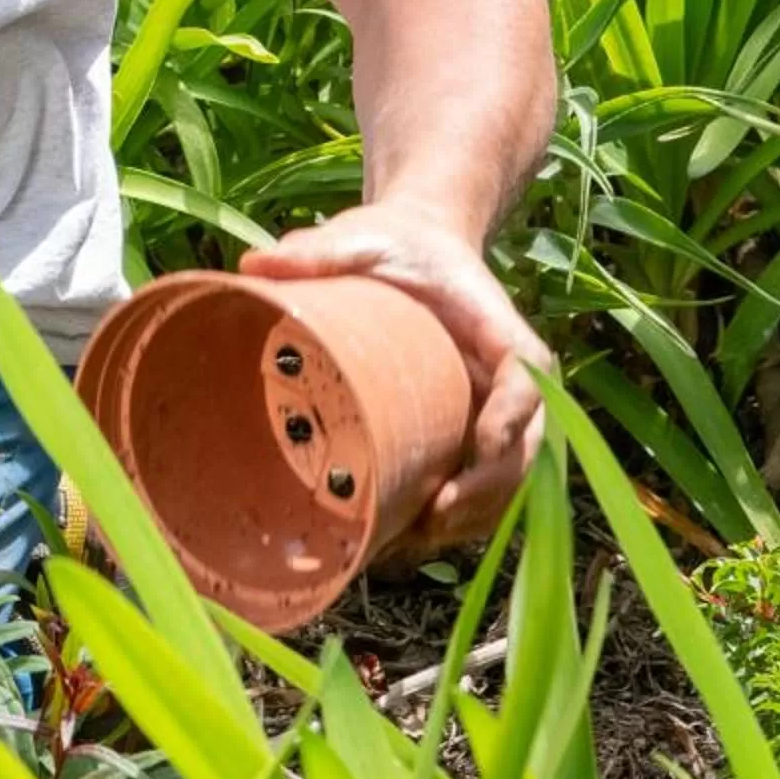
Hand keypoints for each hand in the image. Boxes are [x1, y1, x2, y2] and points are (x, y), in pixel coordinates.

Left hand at [239, 201, 550, 551]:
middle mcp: (510, 378)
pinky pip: (482, 487)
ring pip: (508, 479)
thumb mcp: (362, 238)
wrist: (418, 247)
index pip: (528, 377)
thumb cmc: (395, 244)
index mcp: (498, 328)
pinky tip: (411, 540)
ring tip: (415, 540)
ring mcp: (497, 412)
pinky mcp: (474, 433)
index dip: (514, 416)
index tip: (483, 444)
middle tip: (433, 516)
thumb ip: (320, 251)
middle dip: (487, 489)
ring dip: (472, 517)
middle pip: (525, 445)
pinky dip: (457, 519)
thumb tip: (252, 265)